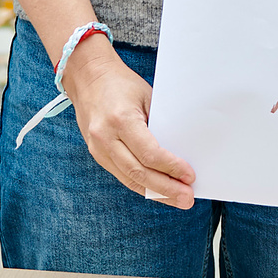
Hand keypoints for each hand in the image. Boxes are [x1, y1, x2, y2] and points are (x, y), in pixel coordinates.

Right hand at [62, 36, 197, 205]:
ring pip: (129, 179)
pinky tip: (158, 192)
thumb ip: (160, 124)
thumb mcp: (147, 97)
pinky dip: (141, 186)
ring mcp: (97, 148)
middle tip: (188, 198)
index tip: (189, 176)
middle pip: (139, 172)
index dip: (171, 168)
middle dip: (166, 189)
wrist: (88, 77)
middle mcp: (105, 137)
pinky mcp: (96, 154)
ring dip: (156, 193)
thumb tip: (182, 151)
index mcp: (120, 119)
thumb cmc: (122, 84)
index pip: (149, 154)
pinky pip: (122, 175)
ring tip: (177, 200)